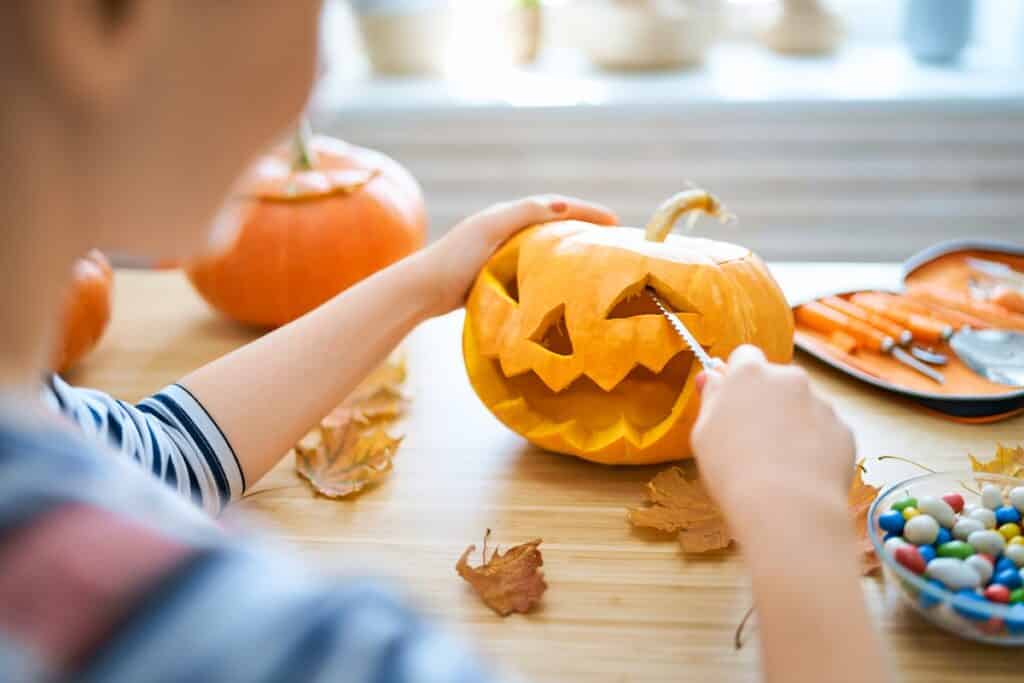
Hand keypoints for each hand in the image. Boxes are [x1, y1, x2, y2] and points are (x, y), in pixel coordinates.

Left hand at [415, 195, 616, 316]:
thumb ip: (524, 214)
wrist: (423, 289)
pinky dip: (552, 271)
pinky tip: (561, 287)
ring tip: (594, 262)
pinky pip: (533, 268)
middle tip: (612, 240)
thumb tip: (563, 205)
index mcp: (507, 215)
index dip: (586, 211)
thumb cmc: (455, 258)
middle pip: (553, 224)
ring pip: (544, 247)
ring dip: (569, 250)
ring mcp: (500, 252)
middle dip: (583, 228)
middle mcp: (505, 229)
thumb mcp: (491, 229)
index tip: (615, 222)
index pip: (556, 206)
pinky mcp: (494, 274)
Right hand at [691, 345, 855, 530]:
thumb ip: (710, 398)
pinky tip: (801, 472)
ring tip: (780, 463)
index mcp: (750, 373)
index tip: (732, 400)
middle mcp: (790, 378)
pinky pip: (825, 431)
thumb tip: (711, 377)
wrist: (786, 507)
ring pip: (803, 406)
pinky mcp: (844, 430)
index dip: (738, 378)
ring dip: (793, 423)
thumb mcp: (703, 433)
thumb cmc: (732, 470)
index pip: (745, 356)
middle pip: (778, 381)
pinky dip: (815, 445)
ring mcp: (821, 403)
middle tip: (754, 438)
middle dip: (769, 401)